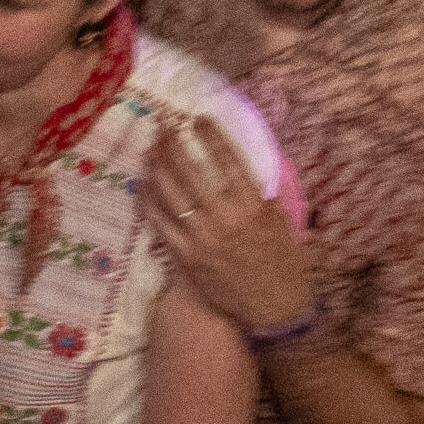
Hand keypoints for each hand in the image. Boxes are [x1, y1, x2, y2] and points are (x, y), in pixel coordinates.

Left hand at [145, 118, 308, 336]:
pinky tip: (143, 185)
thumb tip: (237, 165)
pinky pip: (160, 224)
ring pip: (170, 195)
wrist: (274, 304)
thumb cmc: (280, 260)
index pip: (227, 162)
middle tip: (163, 128)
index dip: (210, 137)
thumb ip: (257, 193)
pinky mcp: (185, 258)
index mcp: (253, 206)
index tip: (197, 119)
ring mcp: (202, 239)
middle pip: (191, 173)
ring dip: (157, 168)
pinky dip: (149, 201)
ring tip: (150, 150)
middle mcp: (225, 220)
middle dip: (173, 146)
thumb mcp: (278, 219)